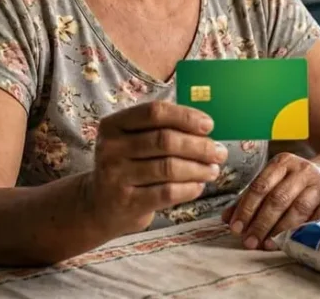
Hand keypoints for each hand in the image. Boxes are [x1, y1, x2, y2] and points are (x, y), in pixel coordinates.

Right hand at [85, 101, 227, 236]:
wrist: (100, 205)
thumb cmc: (129, 165)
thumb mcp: (134, 141)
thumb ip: (163, 129)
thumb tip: (206, 127)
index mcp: (114, 124)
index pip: (154, 112)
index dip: (185, 116)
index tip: (209, 125)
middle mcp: (111, 148)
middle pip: (165, 140)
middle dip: (199, 146)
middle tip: (219, 152)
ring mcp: (115, 176)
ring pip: (169, 168)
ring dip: (198, 169)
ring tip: (213, 170)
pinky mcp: (126, 202)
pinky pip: (167, 193)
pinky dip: (189, 188)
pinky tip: (198, 186)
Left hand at [221, 153, 319, 250]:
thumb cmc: (296, 181)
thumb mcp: (275, 181)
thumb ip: (250, 198)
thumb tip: (226, 218)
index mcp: (283, 162)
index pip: (260, 185)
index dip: (246, 208)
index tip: (236, 227)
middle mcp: (303, 170)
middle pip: (278, 198)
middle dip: (261, 223)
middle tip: (249, 241)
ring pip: (297, 209)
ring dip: (279, 230)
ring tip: (266, 245)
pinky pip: (317, 219)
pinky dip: (301, 231)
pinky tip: (289, 242)